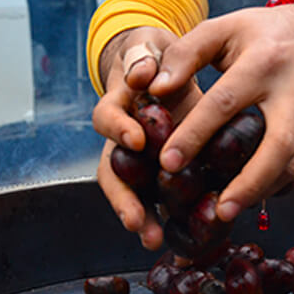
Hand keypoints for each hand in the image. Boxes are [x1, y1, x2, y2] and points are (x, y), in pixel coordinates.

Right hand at [92, 27, 202, 249]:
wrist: (170, 71)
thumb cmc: (158, 62)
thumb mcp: (150, 52)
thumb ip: (143, 60)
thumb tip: (141, 73)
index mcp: (120, 108)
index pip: (107, 120)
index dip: (119, 130)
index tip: (137, 140)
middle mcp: (124, 141)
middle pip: (113, 174)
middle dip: (123, 200)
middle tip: (136, 223)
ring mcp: (141, 161)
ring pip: (133, 194)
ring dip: (141, 218)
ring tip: (152, 240)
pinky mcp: (164, 172)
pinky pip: (164, 199)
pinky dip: (172, 219)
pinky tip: (186, 239)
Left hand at [147, 2, 293, 222]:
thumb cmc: (260, 33)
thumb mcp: (221, 30)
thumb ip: (185, 54)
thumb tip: (156, 90)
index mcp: (264, 61)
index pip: (225, 103)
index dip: (196, 135)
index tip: (169, 163)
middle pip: (278, 144)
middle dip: (249, 182)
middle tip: (220, 211)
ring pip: (292, 163)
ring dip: (261, 191)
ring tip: (227, 211)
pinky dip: (272, 184)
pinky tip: (246, 197)